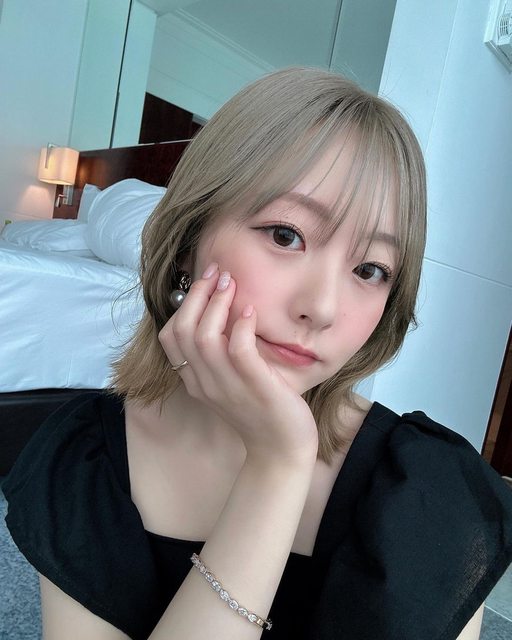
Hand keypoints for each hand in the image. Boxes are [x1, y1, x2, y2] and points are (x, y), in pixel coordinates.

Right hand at [158, 263, 318, 465]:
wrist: (282, 450)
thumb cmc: (260, 410)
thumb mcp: (230, 383)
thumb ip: (219, 357)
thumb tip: (222, 316)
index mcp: (195, 381)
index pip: (170, 338)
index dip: (184, 304)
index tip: (204, 281)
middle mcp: (205, 383)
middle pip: (183, 330)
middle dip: (198, 295)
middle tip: (218, 272)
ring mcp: (228, 386)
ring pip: (205, 337)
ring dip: (217, 304)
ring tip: (232, 284)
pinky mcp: (255, 387)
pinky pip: (238, 350)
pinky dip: (241, 325)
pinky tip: (251, 311)